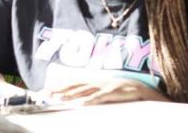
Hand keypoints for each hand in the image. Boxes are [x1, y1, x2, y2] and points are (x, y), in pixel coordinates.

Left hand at [48, 78, 168, 105]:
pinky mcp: (113, 93)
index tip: (46, 90)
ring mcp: (104, 87)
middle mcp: (97, 82)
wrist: (141, 90)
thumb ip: (93, 95)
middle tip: (46, 94)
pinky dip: (90, 101)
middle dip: (60, 90)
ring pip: (84, 91)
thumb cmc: (122, 93)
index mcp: (95, 82)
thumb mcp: (105, 93)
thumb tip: (79, 102)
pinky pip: (99, 97)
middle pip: (75, 85)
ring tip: (59, 99)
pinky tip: (80, 105)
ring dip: (71, 95)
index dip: (60, 86)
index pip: (74, 82)